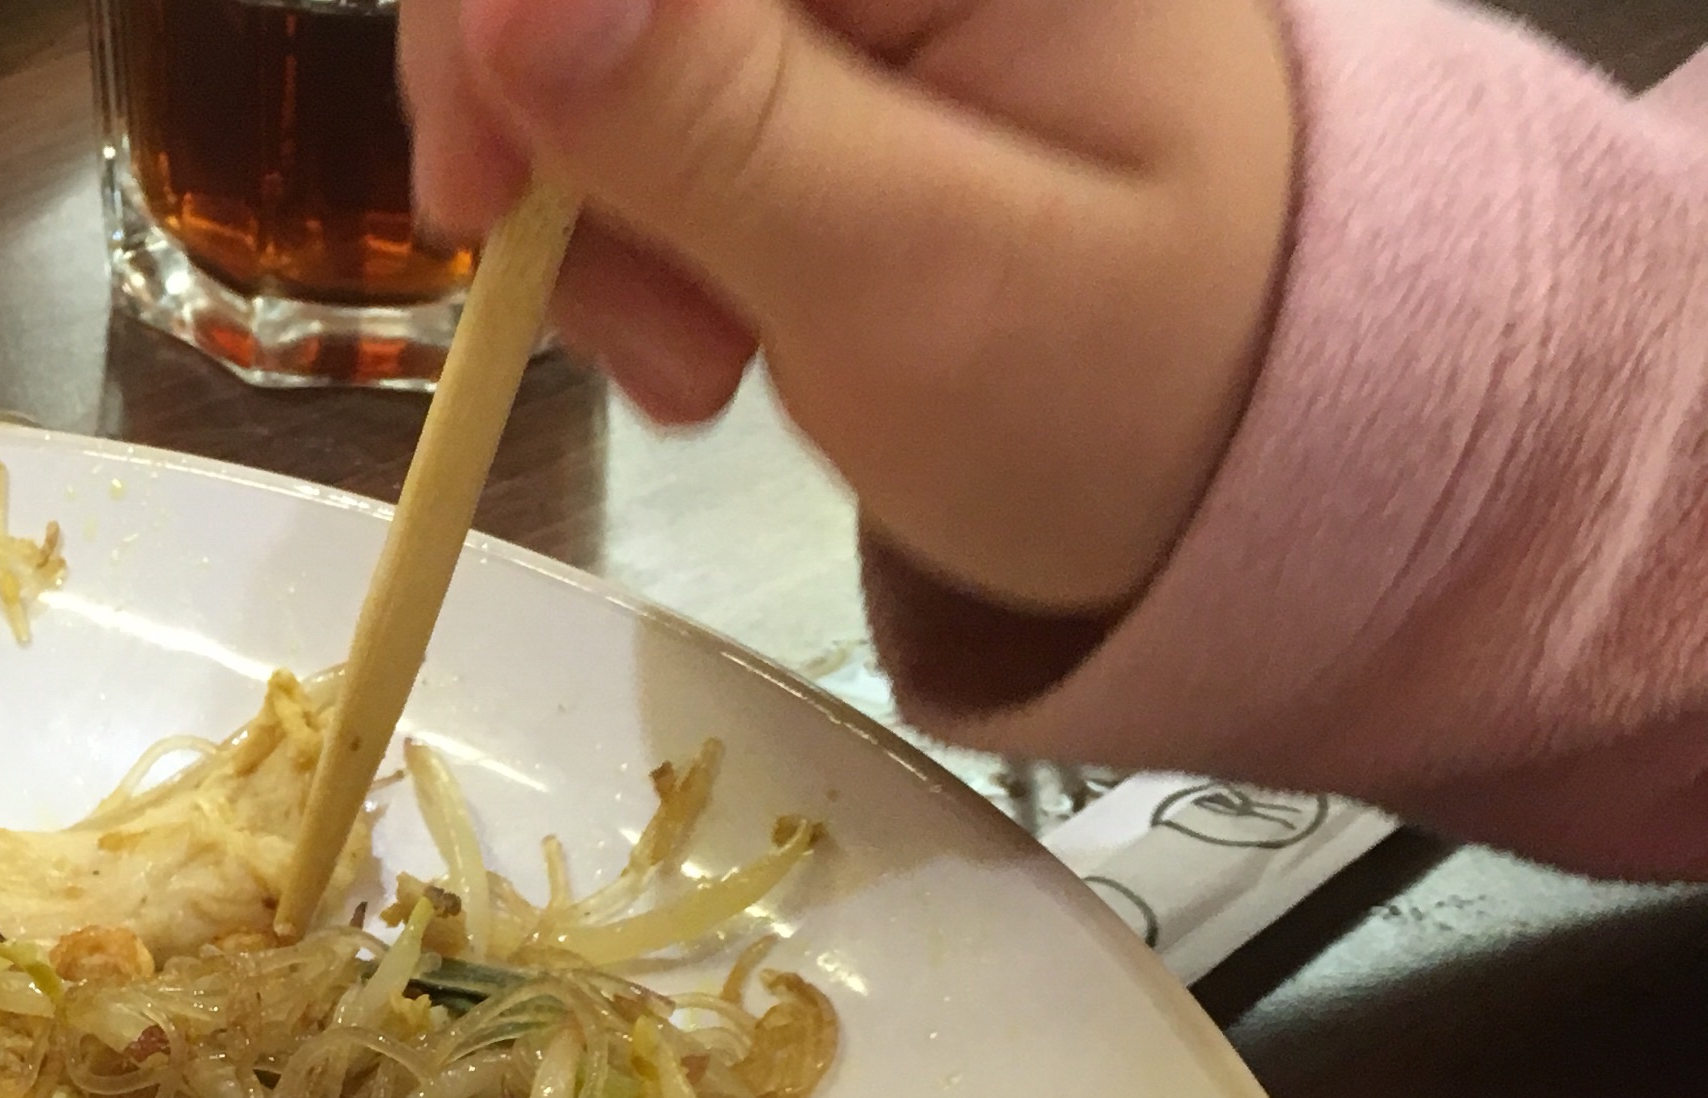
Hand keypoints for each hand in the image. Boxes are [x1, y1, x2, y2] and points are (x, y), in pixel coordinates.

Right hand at [400, 0, 1293, 616]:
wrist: (1225, 440)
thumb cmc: (1130, 376)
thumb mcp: (918, 280)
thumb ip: (714, 126)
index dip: (497, 18)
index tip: (487, 199)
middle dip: (535, 123)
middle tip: (633, 325)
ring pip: (559, 31)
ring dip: (577, 206)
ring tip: (706, 356)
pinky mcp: (787, 34)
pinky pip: (608, 85)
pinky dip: (615, 221)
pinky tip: (711, 315)